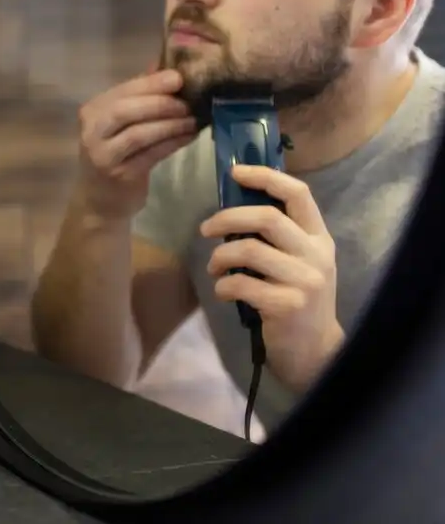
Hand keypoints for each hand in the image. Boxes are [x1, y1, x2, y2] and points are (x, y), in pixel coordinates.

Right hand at [75, 68, 198, 219]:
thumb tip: (164, 66)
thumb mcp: (120, 124)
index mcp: (92, 112)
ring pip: (138, 133)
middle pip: (125, 110)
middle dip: (160, 102)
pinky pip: (150, 154)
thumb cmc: (115, 155)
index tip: (179, 77)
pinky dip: (172, 143)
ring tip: (194, 119)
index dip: (150, 83)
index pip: (121, 91)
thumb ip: (138, 96)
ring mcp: (103, 155)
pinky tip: (189, 136)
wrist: (100, 200)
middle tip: (188, 100)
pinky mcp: (120, 175)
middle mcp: (92, 131)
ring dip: (170, 124)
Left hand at [200, 164, 343, 392]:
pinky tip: (224, 292)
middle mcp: (316, 255)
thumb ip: (278, 236)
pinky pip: (240, 284)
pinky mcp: (286, 305)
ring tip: (214, 266)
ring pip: (248, 250)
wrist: (314, 351)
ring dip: (219, 256)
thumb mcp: (299, 262)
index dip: (265, 177)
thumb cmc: (297, 299)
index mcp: (318, 238)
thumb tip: (236, 205)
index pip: (298, 194)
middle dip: (227, 217)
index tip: (236, 172)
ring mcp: (304, 281)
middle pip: (267, 218)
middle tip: (205, 228)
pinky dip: (222, 286)